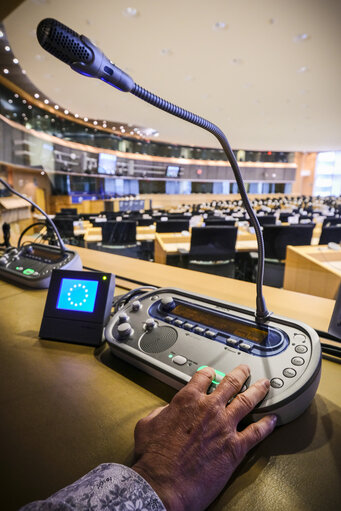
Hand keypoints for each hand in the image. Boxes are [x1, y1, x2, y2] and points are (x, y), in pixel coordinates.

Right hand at [132, 364, 276, 510]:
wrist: (163, 484)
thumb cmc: (154, 458)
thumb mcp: (147, 425)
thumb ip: (161, 412)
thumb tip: (166, 411)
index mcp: (187, 400)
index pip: (203, 377)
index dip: (209, 373)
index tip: (212, 373)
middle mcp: (209, 408)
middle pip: (231, 383)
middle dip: (240, 374)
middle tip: (246, 370)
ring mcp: (224, 426)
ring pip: (247, 401)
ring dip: (258, 391)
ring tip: (265, 385)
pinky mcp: (235, 447)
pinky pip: (256, 432)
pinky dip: (267, 424)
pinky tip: (273, 419)